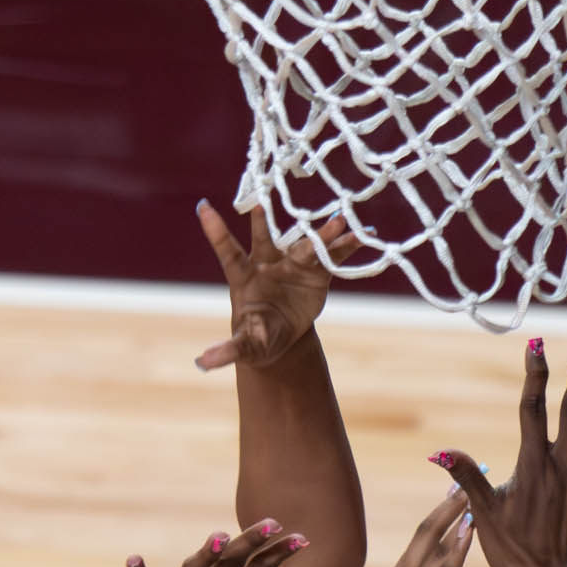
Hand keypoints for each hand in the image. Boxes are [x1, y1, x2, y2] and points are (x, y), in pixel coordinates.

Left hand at [194, 200, 359, 371]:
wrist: (281, 336)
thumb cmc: (256, 337)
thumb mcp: (245, 346)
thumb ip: (229, 349)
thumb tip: (203, 362)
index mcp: (244, 278)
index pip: (227, 253)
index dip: (215, 232)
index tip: (202, 207)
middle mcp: (266, 263)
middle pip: (266, 239)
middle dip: (267, 222)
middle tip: (266, 204)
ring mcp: (292, 263)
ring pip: (306, 244)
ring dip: (323, 233)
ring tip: (340, 221)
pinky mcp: (316, 271)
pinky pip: (332, 256)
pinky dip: (347, 247)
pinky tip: (364, 235)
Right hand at [366, 493, 474, 566]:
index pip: (418, 538)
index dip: (437, 514)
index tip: (452, 493)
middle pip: (425, 531)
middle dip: (446, 504)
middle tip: (464, 481)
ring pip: (434, 544)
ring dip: (455, 517)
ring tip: (473, 494)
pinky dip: (457, 547)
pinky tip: (471, 529)